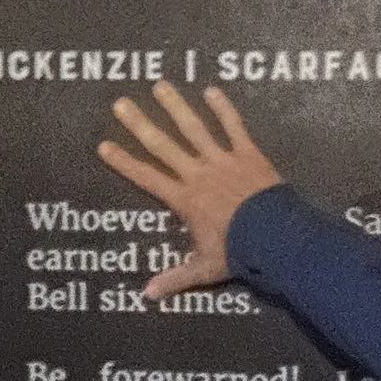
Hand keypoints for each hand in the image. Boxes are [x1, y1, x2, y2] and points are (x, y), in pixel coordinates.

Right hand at [97, 82, 282, 298]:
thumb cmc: (240, 252)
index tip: (104, 145)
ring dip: (176, 106)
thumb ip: (175, 278)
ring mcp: (222, 160)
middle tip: (121, 103)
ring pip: (194, 128)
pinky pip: (233, 127)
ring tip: (160, 85)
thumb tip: (147, 295)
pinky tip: (211, 90)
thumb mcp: (204, 268)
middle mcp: (198, 174)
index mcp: (185, 200)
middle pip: (163, 146)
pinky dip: (223, 108)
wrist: (276, 237)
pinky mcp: (247, 154)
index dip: (123, 162)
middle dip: (140, 124)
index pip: (146, 178)